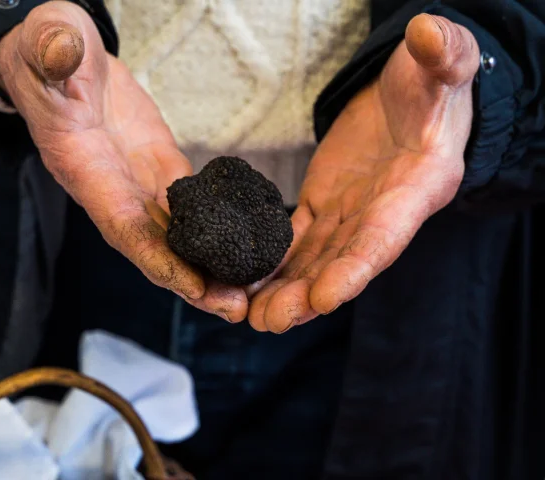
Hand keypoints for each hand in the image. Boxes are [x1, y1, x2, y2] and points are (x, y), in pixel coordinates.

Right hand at [0, 1, 247, 320]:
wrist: (67, 62)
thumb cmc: (50, 58)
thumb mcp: (48, 48)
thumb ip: (54, 54)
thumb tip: (62, 51)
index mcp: (86, 172)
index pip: (124, 227)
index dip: (158, 260)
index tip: (195, 288)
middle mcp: (115, 191)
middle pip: (157, 248)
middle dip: (194, 282)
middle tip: (236, 308)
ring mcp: (141, 184)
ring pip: (179, 236)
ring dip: (211, 266)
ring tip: (249, 291)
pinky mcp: (163, 170)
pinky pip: (194, 206)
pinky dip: (219, 229)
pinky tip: (247, 246)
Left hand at [249, 14, 479, 332]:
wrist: (411, 102)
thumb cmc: (431, 87)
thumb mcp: (442, 67)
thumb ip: (444, 58)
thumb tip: (432, 36)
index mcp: (414, 188)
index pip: (384, 236)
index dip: (355, 269)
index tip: (324, 299)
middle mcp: (381, 213)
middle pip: (341, 262)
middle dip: (306, 294)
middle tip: (269, 321)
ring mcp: (349, 214)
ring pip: (314, 259)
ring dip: (283, 289)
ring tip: (248, 315)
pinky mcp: (323, 205)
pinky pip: (295, 239)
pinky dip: (273, 261)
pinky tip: (245, 281)